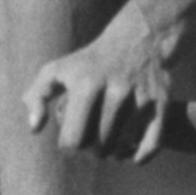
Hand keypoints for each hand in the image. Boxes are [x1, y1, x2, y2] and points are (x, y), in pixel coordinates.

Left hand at [23, 8, 172, 161]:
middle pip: (98, 147)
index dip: (68, 146)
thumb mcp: (57, 70)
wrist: (138, 38)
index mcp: (87, 84)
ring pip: (122, 148)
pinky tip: (131, 154)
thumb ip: (36, 97)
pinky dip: (139, 155)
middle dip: (90, 150)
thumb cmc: (90, 61)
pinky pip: (151, 144)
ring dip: (112, 153)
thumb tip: (35, 128)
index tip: (71, 139)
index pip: (73, 140)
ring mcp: (141, 98)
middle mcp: (116, 91)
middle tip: (90, 140)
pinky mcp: (160, 104)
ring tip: (107, 142)